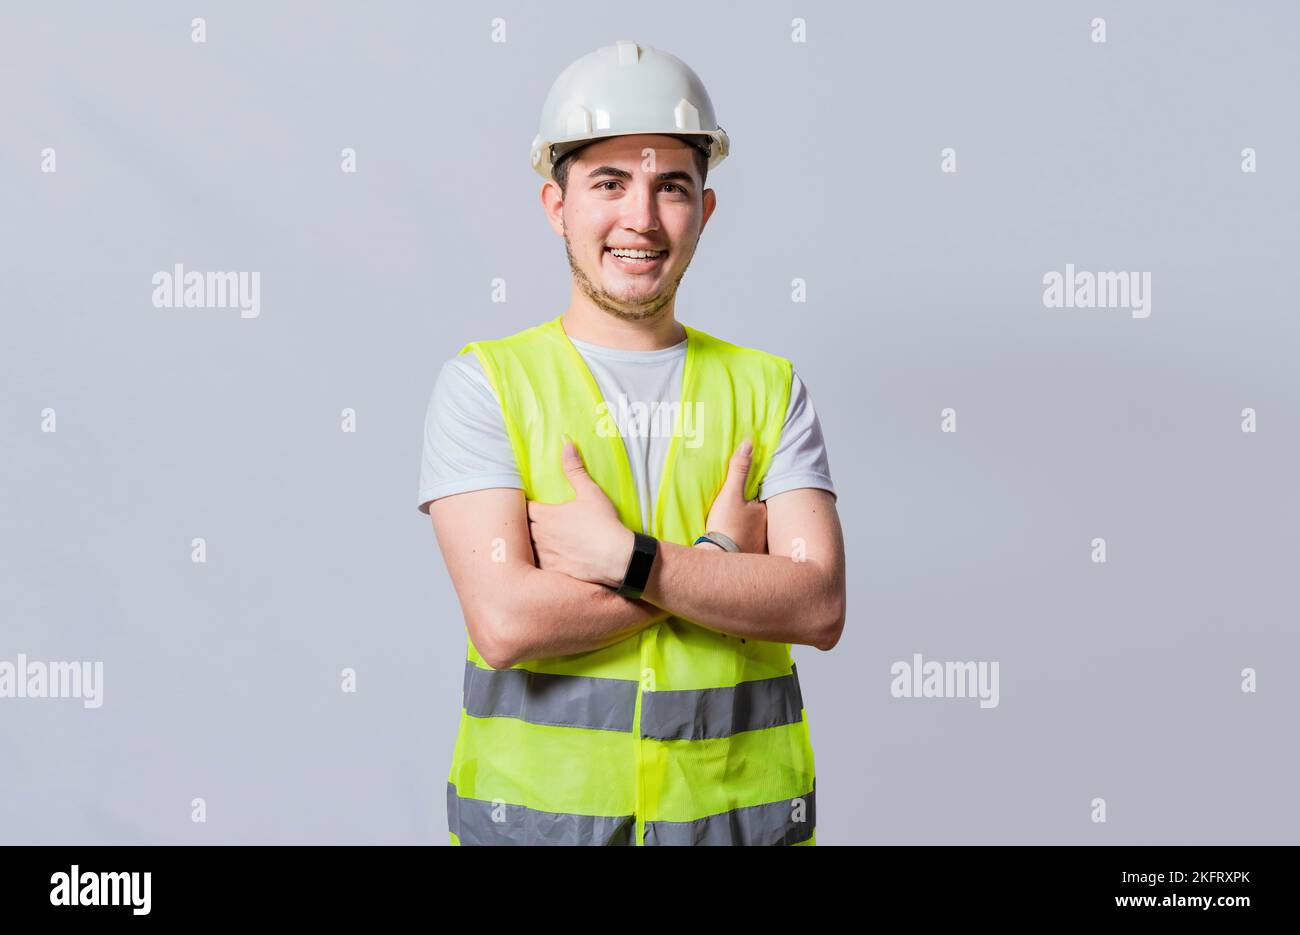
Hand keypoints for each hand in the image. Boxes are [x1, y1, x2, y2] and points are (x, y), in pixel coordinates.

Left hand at [527, 436, 634, 587]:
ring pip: (529, 549)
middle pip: (523, 529)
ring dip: (533, 545)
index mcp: (545, 515)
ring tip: (542, 543)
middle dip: (527, 526)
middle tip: (536, 524)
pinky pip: (540, 568)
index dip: (527, 507)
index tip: (533, 506)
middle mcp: (540, 536)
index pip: (524, 508)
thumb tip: (565, 442)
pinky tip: (551, 562)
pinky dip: (543, 563)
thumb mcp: (590, 492)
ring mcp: (545, 556)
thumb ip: (574, 468)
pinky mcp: (554, 572)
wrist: (618, 558)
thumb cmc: (603, 523)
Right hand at [705, 439, 766, 553]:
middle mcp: (767, 529)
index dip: (754, 493)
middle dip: (753, 513)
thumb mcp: (730, 495)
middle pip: (759, 515)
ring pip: (756, 531)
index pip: (762, 497)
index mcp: (764, 512)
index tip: (745, 492)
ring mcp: (760, 545)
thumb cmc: (726, 527)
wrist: (718, 560)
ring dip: (750, 530)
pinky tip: (736, 543)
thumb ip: (739, 470)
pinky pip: (750, 546)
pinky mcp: (751, 558)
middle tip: (738, 513)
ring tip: (736, 528)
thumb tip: (749, 444)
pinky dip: (745, 543)